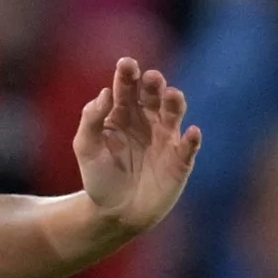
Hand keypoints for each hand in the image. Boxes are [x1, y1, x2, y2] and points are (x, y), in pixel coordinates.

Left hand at [73, 59, 200, 238]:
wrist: (114, 214)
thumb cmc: (99, 178)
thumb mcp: (86, 148)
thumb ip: (91, 120)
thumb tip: (105, 92)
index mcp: (122, 114)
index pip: (127, 88)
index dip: (128, 74)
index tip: (127, 64)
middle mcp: (147, 121)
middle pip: (153, 96)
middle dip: (154, 84)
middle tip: (152, 77)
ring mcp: (165, 139)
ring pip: (174, 114)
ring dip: (175, 103)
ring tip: (171, 95)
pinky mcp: (179, 161)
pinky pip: (188, 148)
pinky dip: (191, 140)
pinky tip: (191, 132)